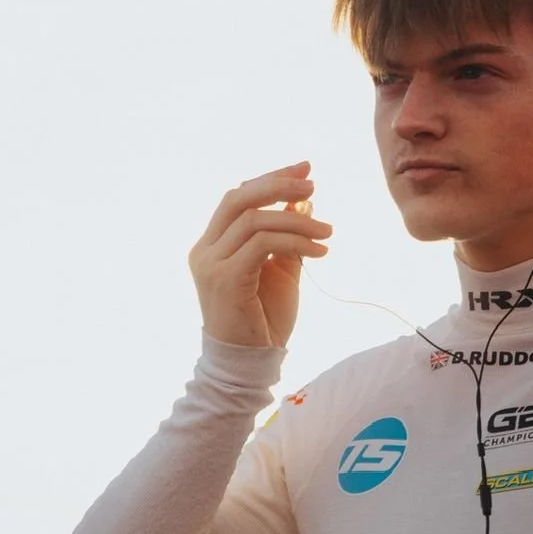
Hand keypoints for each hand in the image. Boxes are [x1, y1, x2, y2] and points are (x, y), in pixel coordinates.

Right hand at [189, 162, 331, 348]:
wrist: (252, 363)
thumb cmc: (264, 319)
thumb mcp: (280, 268)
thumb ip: (288, 234)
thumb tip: (303, 199)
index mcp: (212, 244)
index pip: (238, 197)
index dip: (271, 178)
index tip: (306, 169)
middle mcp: (204, 250)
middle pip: (239, 198)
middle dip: (279, 185)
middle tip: (313, 186)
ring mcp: (210, 264)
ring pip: (255, 221)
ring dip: (298, 221)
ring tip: (328, 232)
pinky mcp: (225, 278)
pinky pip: (263, 245)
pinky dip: (296, 242)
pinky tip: (320, 252)